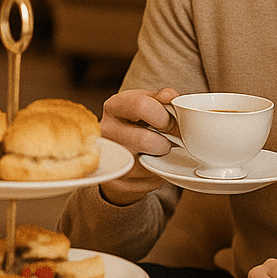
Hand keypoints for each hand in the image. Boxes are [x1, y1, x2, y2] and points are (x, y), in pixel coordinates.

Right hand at [98, 87, 179, 204]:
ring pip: (148, 164)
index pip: (141, 106)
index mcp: (114, 107)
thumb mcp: (146, 104)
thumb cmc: (137, 123)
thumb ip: (160, 99)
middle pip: (145, 139)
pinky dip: (158, 176)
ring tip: (159, 153)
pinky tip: (153, 166)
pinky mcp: (116, 182)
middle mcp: (106, 132)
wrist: (120, 152)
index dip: (164, 116)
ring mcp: (109, 158)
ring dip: (163, 161)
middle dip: (165, 143)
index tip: (171, 123)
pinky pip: (148, 182)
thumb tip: (170, 96)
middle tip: (168, 142)